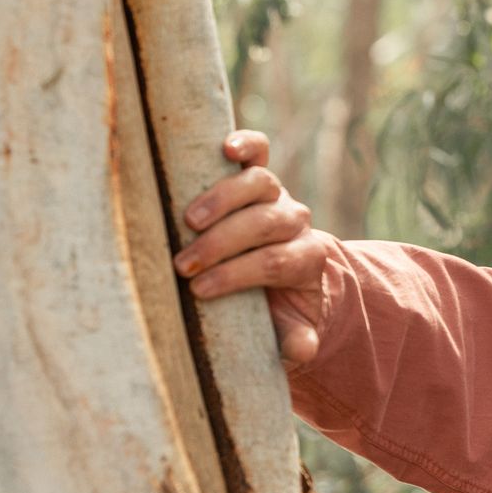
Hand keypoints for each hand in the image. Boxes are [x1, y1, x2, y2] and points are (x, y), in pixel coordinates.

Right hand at [173, 131, 331, 363]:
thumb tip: (301, 347)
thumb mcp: (282, 330)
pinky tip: (224, 148)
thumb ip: (293, 338)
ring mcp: (277, 194)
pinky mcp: (257, 172)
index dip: (237, 275)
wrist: (273, 273)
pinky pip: (259, 152)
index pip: (275, 263)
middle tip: (185, 266)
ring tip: (188, 221)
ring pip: (259, 184)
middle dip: (223, 244)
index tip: (200, 291)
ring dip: (222, 200)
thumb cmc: (268, 305)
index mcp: (306, 260)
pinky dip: (246, 145)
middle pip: (266, 223)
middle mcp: (296, 223)